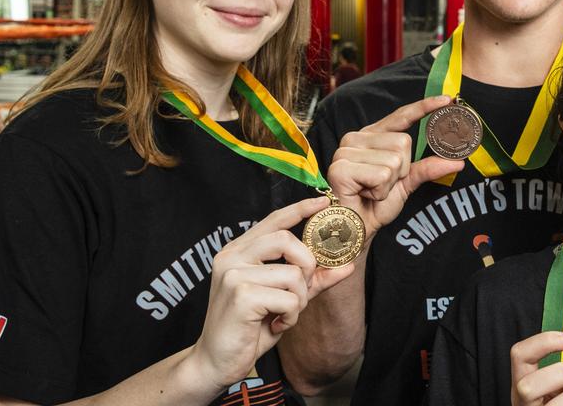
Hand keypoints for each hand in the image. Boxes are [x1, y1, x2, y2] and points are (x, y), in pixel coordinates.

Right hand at [188, 197, 354, 390]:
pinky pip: (288, 298)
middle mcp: (232, 257)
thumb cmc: (248, 329)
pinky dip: (290, 316)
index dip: (300, 208)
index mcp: (238, 252)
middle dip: (307, 266)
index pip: (274, 220)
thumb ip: (311, 280)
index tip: (323, 201)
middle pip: (288, 240)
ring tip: (283, 315)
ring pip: (293, 274)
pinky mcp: (240, 295)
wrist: (216, 362)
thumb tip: (347, 265)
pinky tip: (275, 326)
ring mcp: (233, 274)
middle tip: (301, 290)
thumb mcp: (283, 298)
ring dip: (298, 300)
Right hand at [326, 96, 464, 235]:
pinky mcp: (341, 168)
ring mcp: (346, 151)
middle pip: (403, 142)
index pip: (401, 116)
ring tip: (372, 190)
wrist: (355, 230)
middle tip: (381, 185)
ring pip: (394, 160)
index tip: (447, 99)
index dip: (424, 107)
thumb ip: (428, 168)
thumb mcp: (406, 183)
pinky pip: (381, 175)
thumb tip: (459, 162)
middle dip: (400, 170)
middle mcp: (356, 138)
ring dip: (390, 183)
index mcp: (371, 136)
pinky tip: (364, 194)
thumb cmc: (375, 205)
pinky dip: (379, 191)